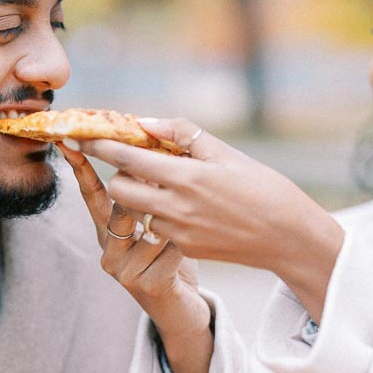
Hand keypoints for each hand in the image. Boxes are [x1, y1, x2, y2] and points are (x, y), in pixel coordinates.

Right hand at [61, 143, 213, 372]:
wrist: (183, 312)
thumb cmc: (170, 261)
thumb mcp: (156, 224)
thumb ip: (148, 193)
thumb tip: (147, 151)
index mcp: (107, 231)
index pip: (92, 194)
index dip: (82, 167)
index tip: (72, 140)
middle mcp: (107, 250)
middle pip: (121, 202)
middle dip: (148, 188)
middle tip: (169, 181)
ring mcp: (123, 270)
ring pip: (148, 223)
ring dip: (174, 220)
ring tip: (187, 221)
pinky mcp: (145, 285)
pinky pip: (169, 248)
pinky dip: (185, 244)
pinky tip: (192, 250)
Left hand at [78, 117, 344, 323]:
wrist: (287, 236)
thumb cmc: (261, 187)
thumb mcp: (224, 153)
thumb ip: (181, 134)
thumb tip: (145, 122)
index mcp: (186, 177)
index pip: (127, 158)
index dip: (102, 146)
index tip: (85, 136)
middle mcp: (176, 208)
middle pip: (120, 190)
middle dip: (119, 175)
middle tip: (135, 164)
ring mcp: (179, 233)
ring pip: (138, 212)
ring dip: (141, 197)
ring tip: (167, 185)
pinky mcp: (186, 250)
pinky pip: (158, 229)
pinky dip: (162, 215)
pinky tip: (186, 207)